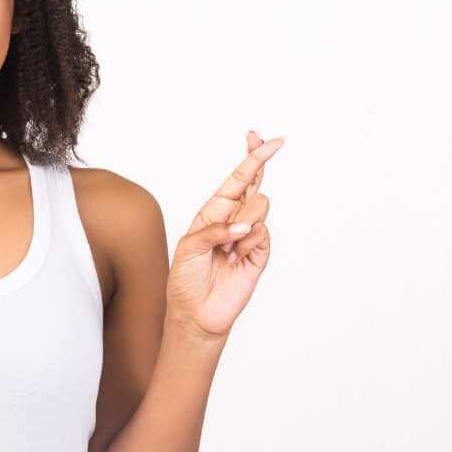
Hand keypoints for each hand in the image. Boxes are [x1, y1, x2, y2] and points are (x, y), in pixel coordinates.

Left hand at [165, 131, 284, 339]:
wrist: (195, 313)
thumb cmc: (185, 279)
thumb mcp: (188, 247)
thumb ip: (213, 230)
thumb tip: (243, 226)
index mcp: (214, 211)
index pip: (239, 179)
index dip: (253, 157)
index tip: (266, 138)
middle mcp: (234, 220)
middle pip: (256, 185)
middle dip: (258, 169)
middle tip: (253, 169)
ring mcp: (249, 236)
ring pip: (260, 207)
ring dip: (241, 223)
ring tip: (227, 248)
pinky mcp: (260, 254)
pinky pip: (262, 234)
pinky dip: (246, 243)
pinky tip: (235, 258)